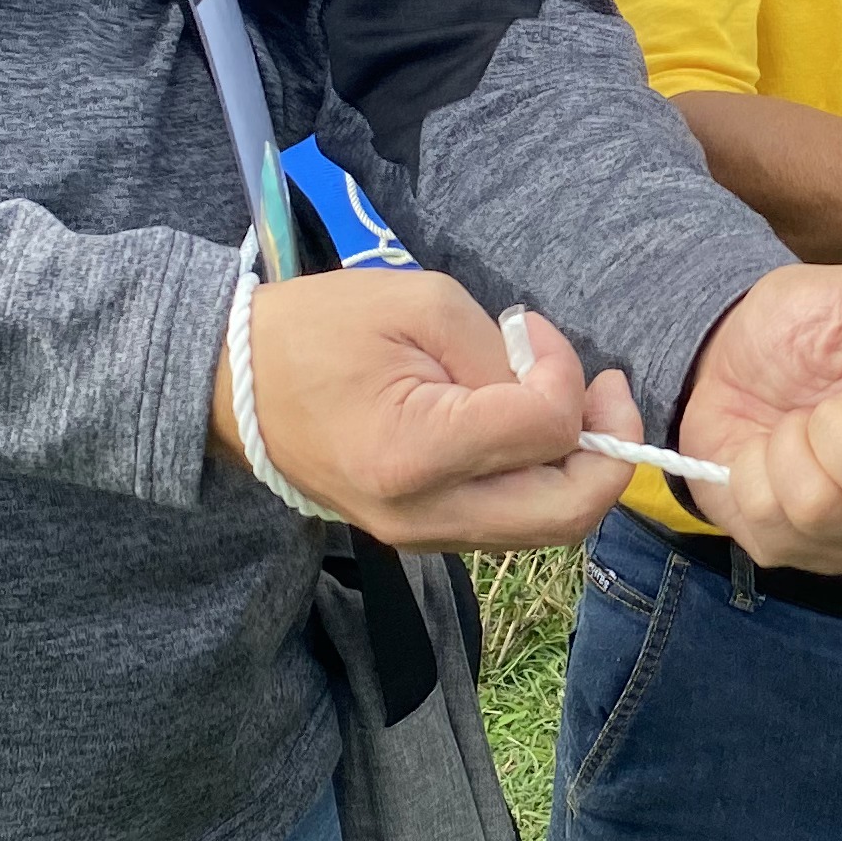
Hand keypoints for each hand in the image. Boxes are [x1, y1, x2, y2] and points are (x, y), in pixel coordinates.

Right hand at [216, 268, 636, 551]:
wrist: (232, 386)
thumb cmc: (317, 330)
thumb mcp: (418, 304)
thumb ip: (498, 351)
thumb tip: (552, 387)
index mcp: (417, 453)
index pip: (546, 430)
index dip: (566, 374)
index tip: (532, 332)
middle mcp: (424, 515)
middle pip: (567, 515)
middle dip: (609, 451)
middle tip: (606, 392)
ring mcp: (420, 536)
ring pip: (544, 529)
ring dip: (578, 471)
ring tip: (570, 405)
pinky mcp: (419, 536)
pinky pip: (508, 525)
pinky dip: (541, 482)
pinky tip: (531, 431)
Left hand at [675, 262, 841, 572]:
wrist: (722, 353)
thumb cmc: (805, 325)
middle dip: (834, 426)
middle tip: (824, 399)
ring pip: (821, 509)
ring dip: (789, 446)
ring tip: (793, 422)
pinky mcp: (798, 548)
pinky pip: (770, 522)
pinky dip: (751, 471)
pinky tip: (764, 451)